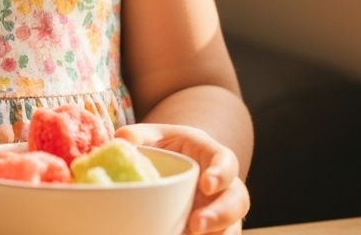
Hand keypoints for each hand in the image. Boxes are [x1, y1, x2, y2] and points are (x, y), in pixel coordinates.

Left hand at [114, 123, 249, 234]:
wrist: (176, 163)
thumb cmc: (168, 146)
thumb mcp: (156, 136)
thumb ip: (141, 136)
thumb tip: (122, 140)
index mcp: (212, 155)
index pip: (226, 161)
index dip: (221, 173)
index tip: (206, 184)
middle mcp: (225, 185)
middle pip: (238, 200)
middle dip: (220, 214)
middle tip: (195, 225)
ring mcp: (223, 210)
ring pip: (233, 226)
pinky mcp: (216, 230)